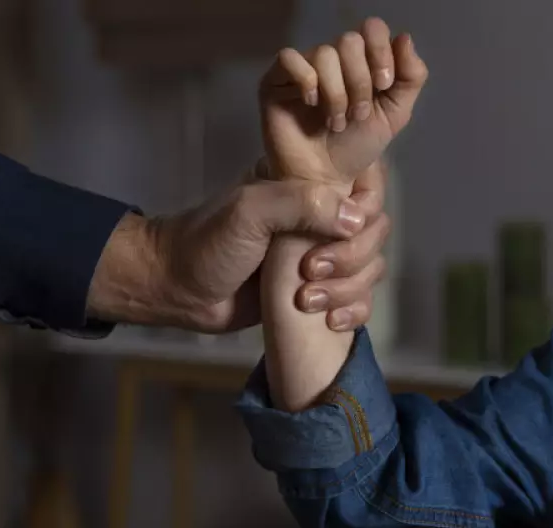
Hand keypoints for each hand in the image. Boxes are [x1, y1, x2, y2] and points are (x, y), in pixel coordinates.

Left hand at [86, 178, 370, 332]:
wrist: (178, 290)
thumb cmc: (206, 242)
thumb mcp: (249, 210)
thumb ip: (301, 204)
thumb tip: (355, 220)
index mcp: (306, 184)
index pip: (365, 182)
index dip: (366, 206)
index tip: (343, 228)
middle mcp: (319, 216)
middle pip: (374, 230)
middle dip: (352, 257)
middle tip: (311, 270)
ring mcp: (320, 255)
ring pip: (369, 267)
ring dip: (349, 288)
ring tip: (307, 300)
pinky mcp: (317, 292)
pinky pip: (358, 299)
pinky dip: (354, 311)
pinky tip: (331, 321)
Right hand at [258, 18, 427, 184]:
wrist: (325, 179)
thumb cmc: (356, 147)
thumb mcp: (395, 114)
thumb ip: (410, 77)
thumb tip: (404, 37)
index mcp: (361, 61)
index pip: (372, 30)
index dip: (381, 52)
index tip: (383, 85)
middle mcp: (332, 59)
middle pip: (349, 41)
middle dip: (360, 81)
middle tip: (357, 115)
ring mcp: (303, 68)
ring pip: (324, 54)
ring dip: (336, 93)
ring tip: (335, 122)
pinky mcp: (275, 81)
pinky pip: (289, 58)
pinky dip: (306, 80)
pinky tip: (311, 104)